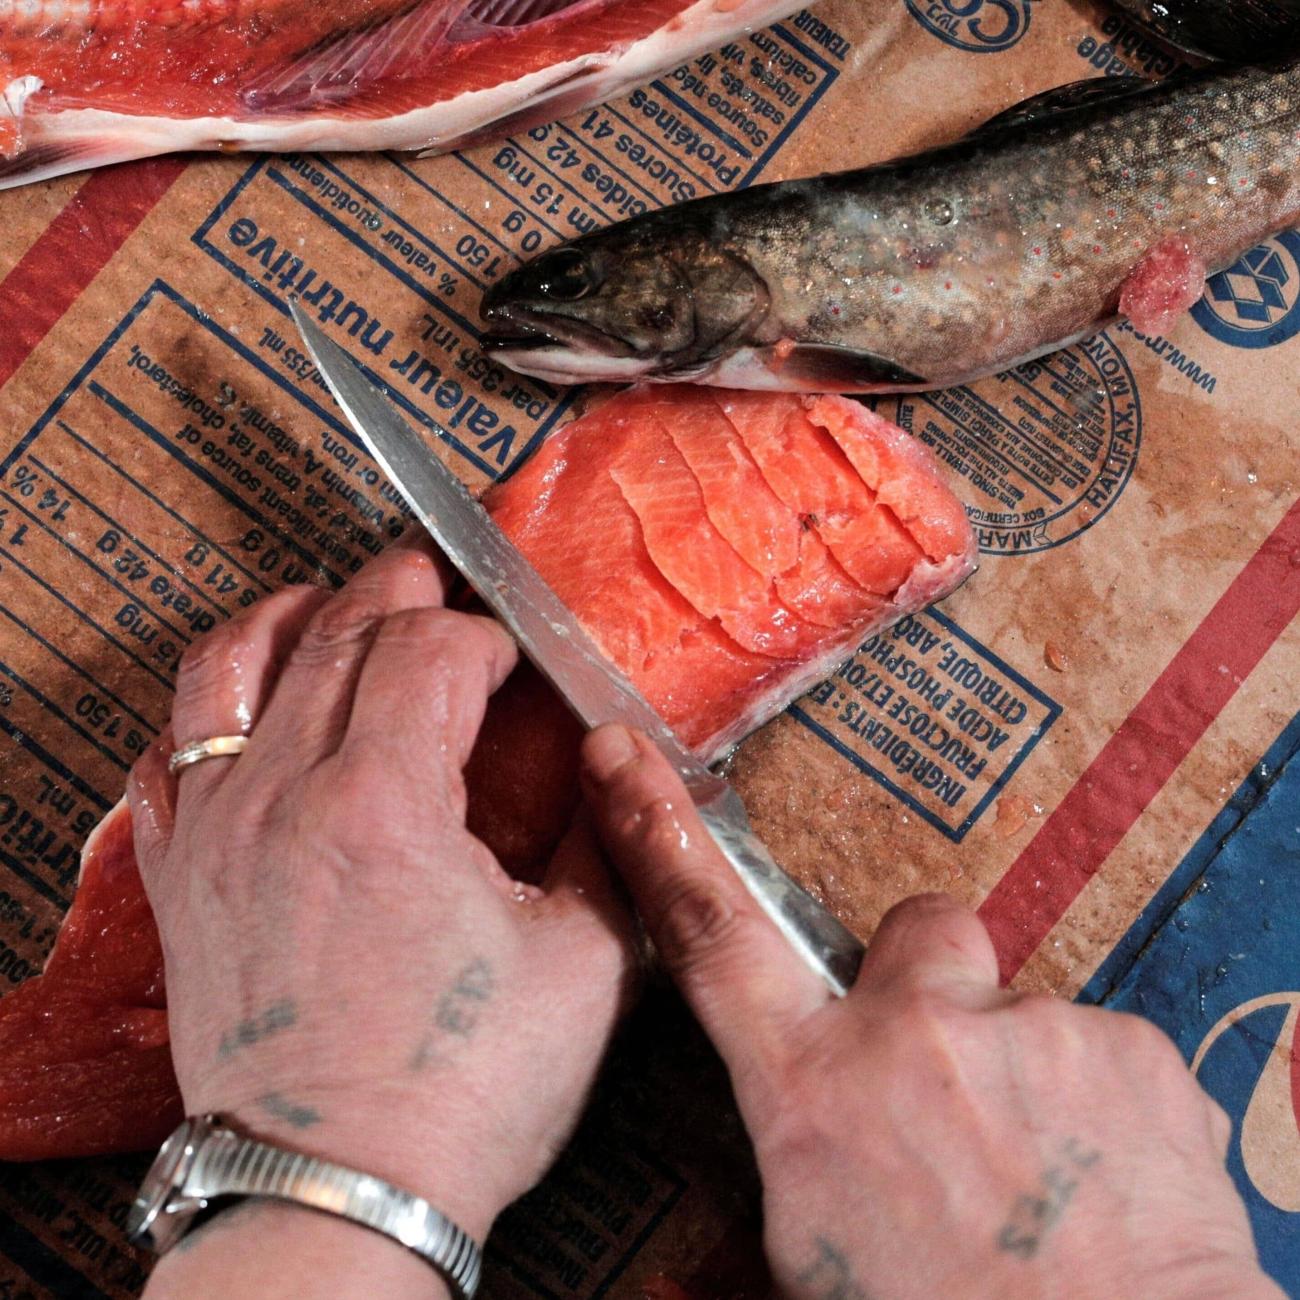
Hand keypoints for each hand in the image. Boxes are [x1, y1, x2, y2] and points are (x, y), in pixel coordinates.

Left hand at [129, 542, 634, 1254]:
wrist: (336, 1190)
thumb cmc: (462, 1091)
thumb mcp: (585, 965)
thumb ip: (611, 845)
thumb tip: (621, 770)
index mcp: (387, 805)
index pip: (428, 649)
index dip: (481, 633)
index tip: (511, 658)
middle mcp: (286, 798)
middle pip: (334, 635)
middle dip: (394, 590)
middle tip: (432, 575)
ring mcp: (219, 834)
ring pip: (230, 670)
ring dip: (285, 616)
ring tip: (325, 599)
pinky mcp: (182, 878)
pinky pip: (170, 753)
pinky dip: (207, 705)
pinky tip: (242, 699)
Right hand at [580, 725, 1282, 1299]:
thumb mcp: (812, 1262)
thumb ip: (796, 1161)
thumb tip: (796, 1140)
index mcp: (813, 1094)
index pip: (712, 935)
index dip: (658, 836)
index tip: (622, 758)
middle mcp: (912, 1038)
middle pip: (917, 935)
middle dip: (932, 988)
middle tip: (953, 1088)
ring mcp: (1028, 1034)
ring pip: (1017, 1016)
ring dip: (1022, 1074)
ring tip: (1040, 1178)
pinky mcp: (1130, 1051)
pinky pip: (1102, 1053)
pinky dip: (1100, 1108)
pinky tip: (1099, 1185)